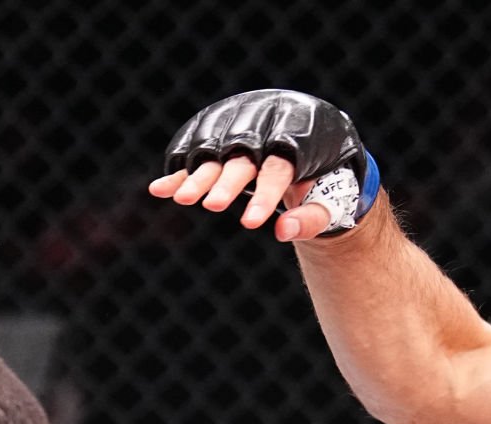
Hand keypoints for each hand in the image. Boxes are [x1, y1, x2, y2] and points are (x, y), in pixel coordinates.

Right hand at [148, 89, 378, 241]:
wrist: (312, 132)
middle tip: (210, 206)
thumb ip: (311, 218)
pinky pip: (197, 153)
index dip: (264, 195)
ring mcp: (241, 126)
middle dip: (225, 181)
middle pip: (242, 157)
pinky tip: (160, 189)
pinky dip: (180, 172)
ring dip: (197, 176)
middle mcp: (267, 125)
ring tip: (183, 200)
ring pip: (215, 152)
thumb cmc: (327, 174)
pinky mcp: (220, 133)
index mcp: (301, 137)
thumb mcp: (330, 198)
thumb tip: (283, 232)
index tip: (250, 224)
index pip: (279, 168)